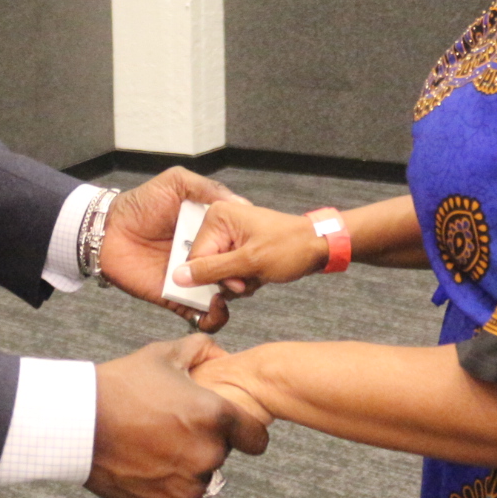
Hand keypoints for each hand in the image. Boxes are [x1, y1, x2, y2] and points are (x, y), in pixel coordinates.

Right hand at [87, 335, 269, 497]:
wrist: (78, 422)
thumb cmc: (120, 385)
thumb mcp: (163, 354)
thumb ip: (200, 349)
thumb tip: (219, 351)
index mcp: (213, 416)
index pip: (256, 438)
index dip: (245, 431)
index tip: (231, 429)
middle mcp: (206, 454)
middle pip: (221, 454)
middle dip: (203, 442)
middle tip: (171, 426)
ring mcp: (185, 484)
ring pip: (198, 478)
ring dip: (184, 465)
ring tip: (152, 442)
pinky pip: (175, 496)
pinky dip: (163, 484)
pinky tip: (142, 460)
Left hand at [99, 167, 250, 331]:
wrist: (108, 231)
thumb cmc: (140, 204)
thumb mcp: (176, 183)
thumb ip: (208, 188)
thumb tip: (242, 205)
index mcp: (208, 232)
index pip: (237, 243)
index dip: (248, 247)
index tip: (255, 248)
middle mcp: (203, 257)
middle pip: (234, 270)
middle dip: (243, 274)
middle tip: (241, 271)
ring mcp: (192, 280)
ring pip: (224, 294)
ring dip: (232, 294)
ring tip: (229, 286)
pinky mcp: (178, 300)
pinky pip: (201, 316)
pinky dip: (214, 318)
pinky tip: (215, 304)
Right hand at [171, 200, 328, 295]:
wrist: (318, 245)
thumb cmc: (290, 247)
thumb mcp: (249, 262)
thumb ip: (211, 270)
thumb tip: (178, 276)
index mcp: (217, 216)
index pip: (195, 257)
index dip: (214, 276)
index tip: (238, 281)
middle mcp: (219, 221)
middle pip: (206, 264)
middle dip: (229, 279)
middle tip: (250, 279)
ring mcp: (229, 233)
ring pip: (218, 270)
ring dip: (238, 281)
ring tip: (258, 276)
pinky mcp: (238, 244)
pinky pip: (229, 268)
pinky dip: (244, 277)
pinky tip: (259, 275)